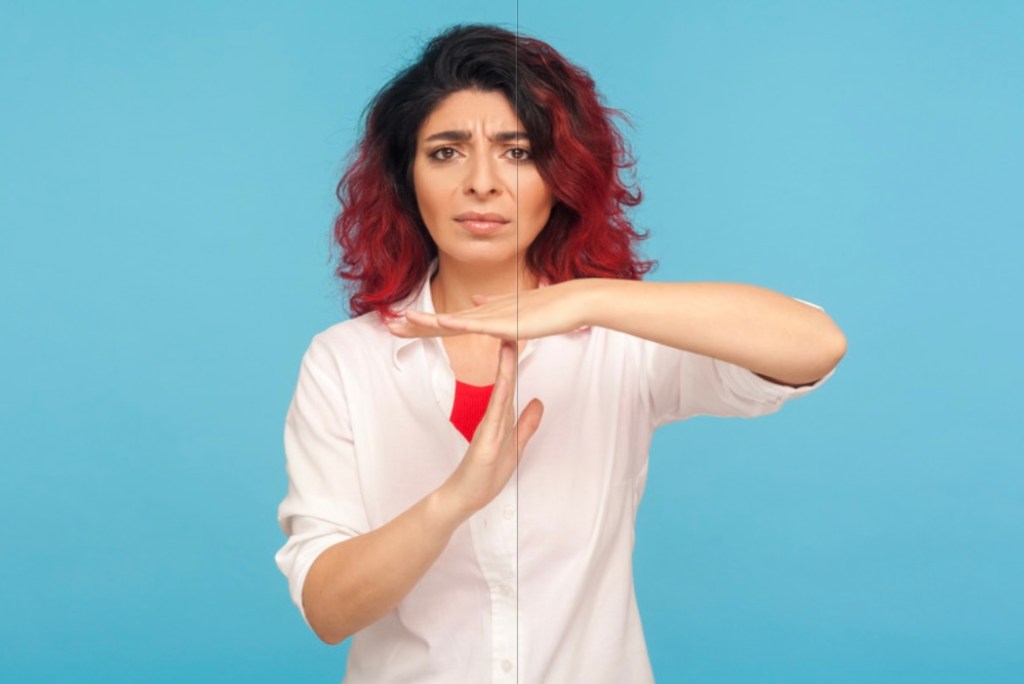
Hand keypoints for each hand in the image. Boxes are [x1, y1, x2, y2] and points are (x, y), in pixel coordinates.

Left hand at [386, 280, 590, 340]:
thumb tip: (475, 299)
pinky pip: (478, 324)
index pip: (449, 322)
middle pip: (444, 321)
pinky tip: (440, 323)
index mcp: (486, 314)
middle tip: (390, 327)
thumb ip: (495, 308)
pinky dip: (458, 323)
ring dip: (427, 322)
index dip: (425, 325)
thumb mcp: (517, 312)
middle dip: (416, 325)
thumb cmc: (550, 308)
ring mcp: (495, 316)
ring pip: (454, 321)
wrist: (573, 301)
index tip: (403, 326)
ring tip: (403, 322)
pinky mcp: (508, 322)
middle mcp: (485, 312)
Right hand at [437, 340, 543, 519]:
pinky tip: (505, 382)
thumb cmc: (484, 475)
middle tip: (513, 327)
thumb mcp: (515, 446)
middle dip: (508, 355)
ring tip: (507, 345)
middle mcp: (492, 419)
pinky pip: (495, 416)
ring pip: (499, 393)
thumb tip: (538, 402)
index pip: (510, 384)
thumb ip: (526, 424)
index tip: (519, 339)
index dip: (515, 362)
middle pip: (504, 381)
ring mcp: (488, 429)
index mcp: (499, 418)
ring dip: (504, 369)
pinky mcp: (486, 443)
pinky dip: (500, 397)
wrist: (463, 498)